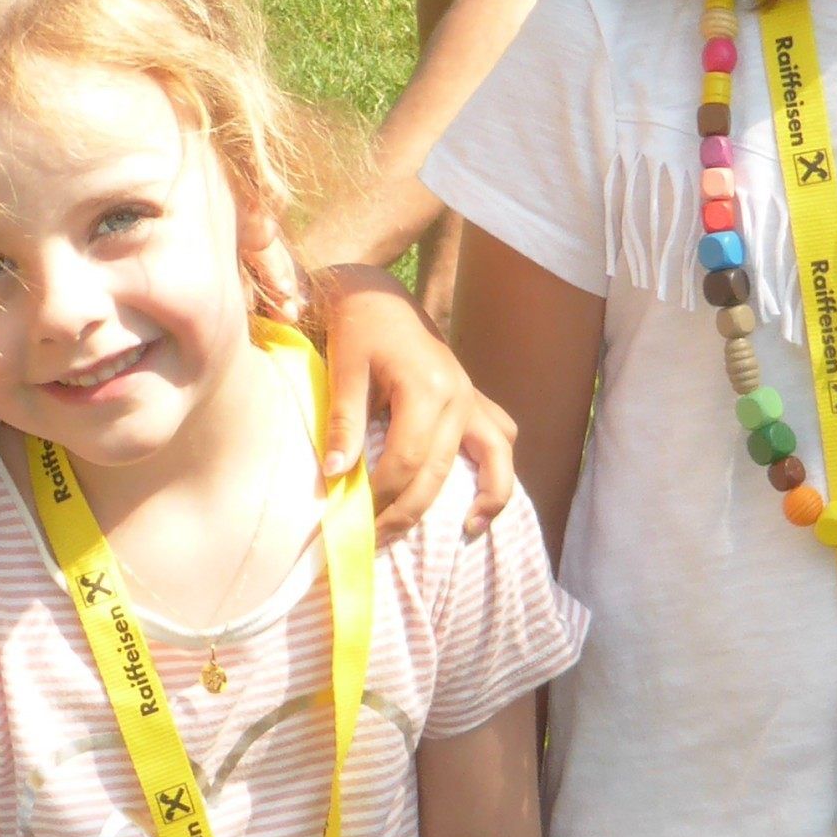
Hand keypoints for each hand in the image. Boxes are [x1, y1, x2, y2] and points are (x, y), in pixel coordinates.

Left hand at [318, 266, 517, 539]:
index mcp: (427, 387)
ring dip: (478, 501)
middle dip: (407, 512)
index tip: (351, 517)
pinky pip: (501, 442)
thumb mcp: (344, 369)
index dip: (380, 495)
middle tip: (374, 541)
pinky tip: (482, 506)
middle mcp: (459, 395)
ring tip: (464, 533)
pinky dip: (499, 476)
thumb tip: (335, 475)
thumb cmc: (357, 328)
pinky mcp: (475, 401)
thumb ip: (343, 423)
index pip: (407, 460)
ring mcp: (473, 398)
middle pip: (439, 471)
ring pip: (489, 460)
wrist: (380, 295)